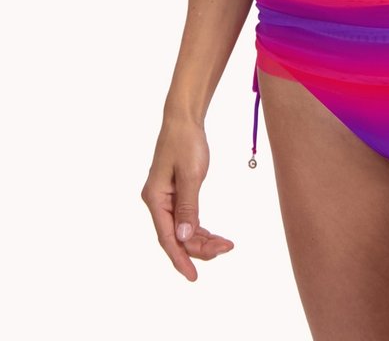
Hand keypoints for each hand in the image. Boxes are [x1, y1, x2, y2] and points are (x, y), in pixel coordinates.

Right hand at [141, 116, 233, 280]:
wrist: (185, 119)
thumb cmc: (186, 142)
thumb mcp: (190, 174)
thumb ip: (188, 207)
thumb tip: (184, 238)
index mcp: (155, 199)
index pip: (167, 238)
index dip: (180, 259)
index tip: (193, 277)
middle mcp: (157, 202)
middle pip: (176, 236)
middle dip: (199, 248)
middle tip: (225, 249)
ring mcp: (166, 198)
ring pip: (182, 230)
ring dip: (201, 240)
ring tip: (225, 244)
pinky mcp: (176, 193)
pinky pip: (186, 219)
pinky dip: (199, 229)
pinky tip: (214, 235)